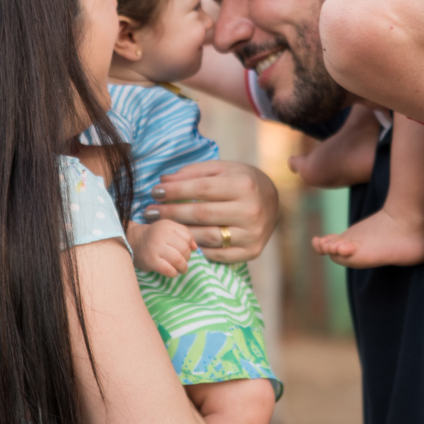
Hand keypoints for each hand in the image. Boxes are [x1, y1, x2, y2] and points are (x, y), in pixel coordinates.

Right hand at [127, 219, 195, 277]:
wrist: (132, 241)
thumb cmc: (154, 236)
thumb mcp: (168, 229)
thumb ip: (183, 234)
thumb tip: (195, 247)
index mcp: (168, 226)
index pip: (187, 237)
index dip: (189, 246)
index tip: (183, 250)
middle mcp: (162, 235)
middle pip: (184, 249)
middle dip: (186, 258)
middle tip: (182, 261)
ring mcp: (156, 248)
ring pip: (178, 260)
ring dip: (183, 267)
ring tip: (181, 269)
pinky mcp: (151, 261)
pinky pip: (169, 270)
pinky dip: (173, 273)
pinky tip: (172, 272)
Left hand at [142, 159, 278, 262]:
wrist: (273, 200)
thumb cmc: (241, 180)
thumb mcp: (222, 169)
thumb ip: (193, 173)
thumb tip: (163, 181)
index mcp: (244, 185)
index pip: (201, 189)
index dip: (175, 191)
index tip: (154, 192)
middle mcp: (250, 210)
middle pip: (201, 214)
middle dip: (171, 213)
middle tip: (149, 212)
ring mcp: (252, 233)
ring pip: (207, 237)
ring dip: (180, 233)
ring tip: (162, 228)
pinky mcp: (252, 251)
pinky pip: (218, 254)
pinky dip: (198, 249)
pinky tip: (184, 241)